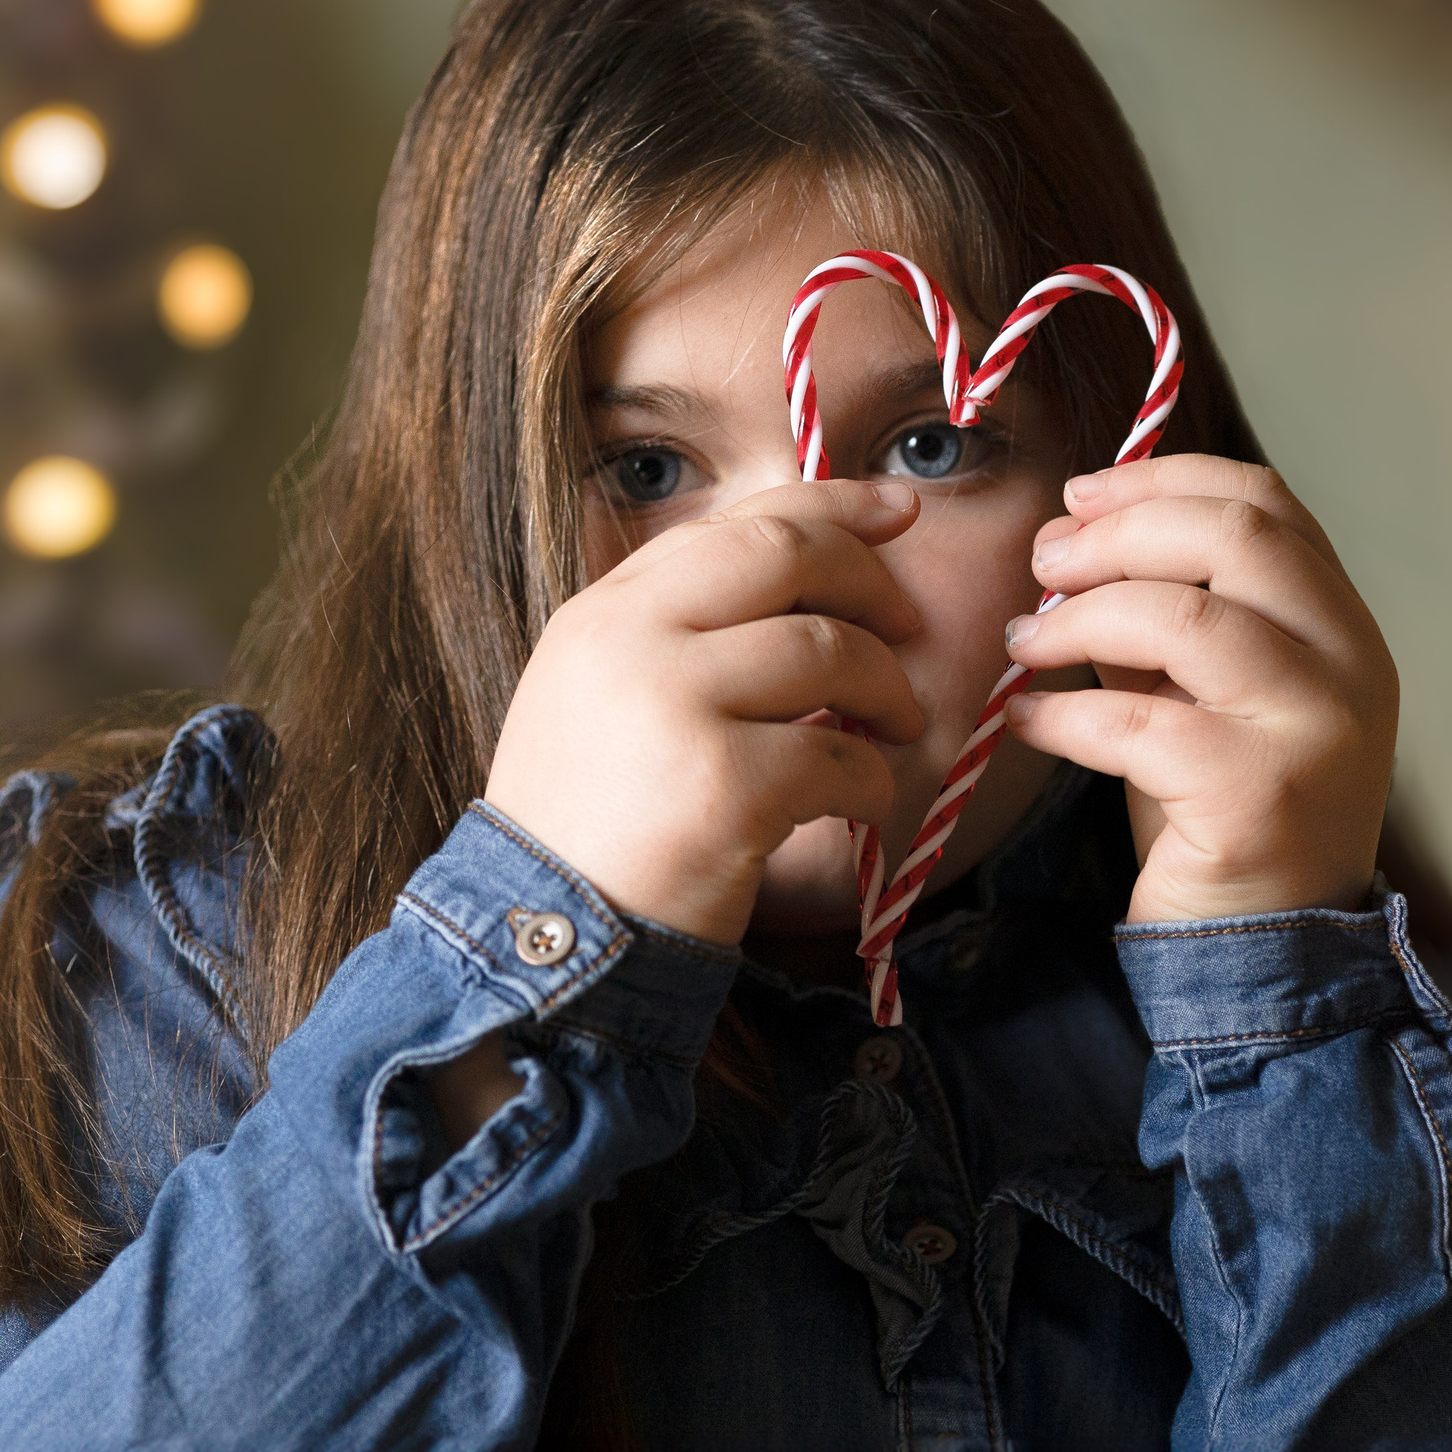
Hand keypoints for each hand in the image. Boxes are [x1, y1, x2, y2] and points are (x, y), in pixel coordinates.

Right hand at [486, 479, 926, 946]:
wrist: (542, 945)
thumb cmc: (592, 830)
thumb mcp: (603, 701)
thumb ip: (680, 633)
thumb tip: (810, 575)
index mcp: (603, 613)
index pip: (734, 522)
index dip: (830, 506)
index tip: (895, 510)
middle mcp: (629, 640)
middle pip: (785, 553)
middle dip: (870, 581)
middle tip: (909, 627)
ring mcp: (672, 706)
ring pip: (827, 648)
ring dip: (885, 689)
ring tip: (894, 730)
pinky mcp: (721, 785)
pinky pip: (838, 753)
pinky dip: (870, 779)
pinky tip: (858, 805)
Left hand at [1000, 456, 1397, 922]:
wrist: (1267, 949)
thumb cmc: (1220, 810)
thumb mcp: (1200, 691)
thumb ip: (1164, 614)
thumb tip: (1070, 537)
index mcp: (1340, 625)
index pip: (1267, 503)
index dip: (1162, 481)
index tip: (1078, 496)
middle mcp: (1349, 665)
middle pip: (1237, 536)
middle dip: (1118, 532)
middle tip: (1041, 561)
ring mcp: (1314, 729)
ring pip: (1190, 617)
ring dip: (1082, 617)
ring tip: (1023, 643)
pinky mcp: (1260, 796)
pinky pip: (1141, 723)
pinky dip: (1065, 716)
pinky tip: (1026, 723)